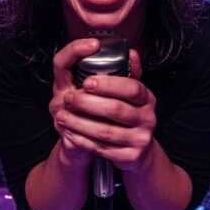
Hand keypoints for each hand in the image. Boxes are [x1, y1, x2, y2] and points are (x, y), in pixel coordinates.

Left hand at [52, 42, 157, 171]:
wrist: (137, 152)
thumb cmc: (128, 116)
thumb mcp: (130, 96)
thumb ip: (127, 73)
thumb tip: (130, 51)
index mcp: (147, 98)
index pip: (131, 87)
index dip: (109, 83)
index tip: (86, 81)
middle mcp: (148, 118)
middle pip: (116, 109)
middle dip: (87, 102)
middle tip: (68, 98)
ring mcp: (141, 139)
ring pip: (105, 131)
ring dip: (79, 122)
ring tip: (61, 116)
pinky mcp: (130, 157)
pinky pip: (101, 148)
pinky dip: (82, 140)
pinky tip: (68, 133)